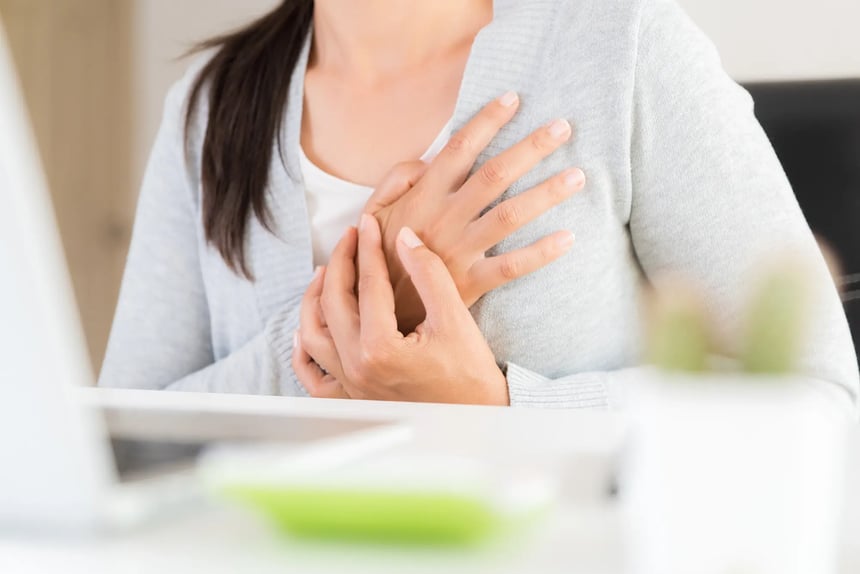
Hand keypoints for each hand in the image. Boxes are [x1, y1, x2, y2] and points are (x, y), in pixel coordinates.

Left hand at [300, 213, 508, 404]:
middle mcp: (357, 368)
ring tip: (327, 271)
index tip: (369, 222)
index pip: (368, 284)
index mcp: (380, 348)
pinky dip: (304, 349)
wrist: (478, 420)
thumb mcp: (454, 317)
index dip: (368, 248)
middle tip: (351, 236)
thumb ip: (428, 272)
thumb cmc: (471, 374)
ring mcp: (351, 386)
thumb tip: (404, 237)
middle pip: (333, 303)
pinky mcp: (353, 398)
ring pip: (314, 334)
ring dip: (315, 299)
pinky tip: (305, 328)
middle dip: (341, 263)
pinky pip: (314, 376)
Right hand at [363, 91, 584, 331]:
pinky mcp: (470, 283)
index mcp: (424, 195)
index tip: (513, 98)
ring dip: (545, 193)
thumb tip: (428, 159)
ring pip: (509, 215)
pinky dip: (541, 253)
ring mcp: (459, 250)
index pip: (459, 148)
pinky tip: (568, 238)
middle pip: (495, 175)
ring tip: (578, 176)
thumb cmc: (378, 253)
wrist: (375, 310)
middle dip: (531, 148)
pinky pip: (511, 266)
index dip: (487, 121)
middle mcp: (445, 217)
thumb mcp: (374, 209)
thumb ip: (398, 177)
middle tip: (564, 128)